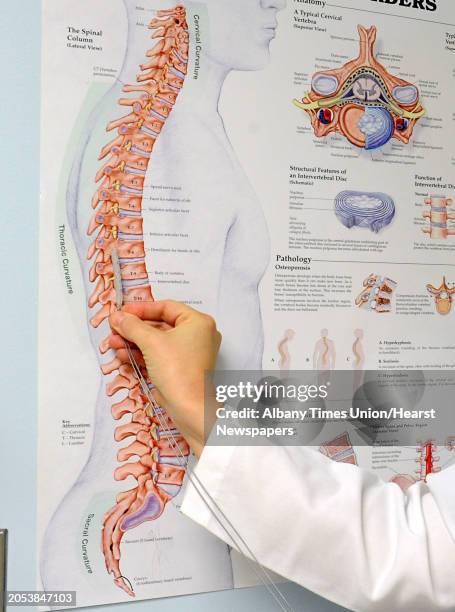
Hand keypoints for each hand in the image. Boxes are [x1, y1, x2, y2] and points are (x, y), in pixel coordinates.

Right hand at [109, 300, 221, 457]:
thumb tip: (117, 316)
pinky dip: (142, 355)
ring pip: (157, 342)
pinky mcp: (180, 369)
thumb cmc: (178, 371)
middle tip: (115, 329)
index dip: (142, 308)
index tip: (122, 312)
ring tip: (114, 343)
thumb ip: (132, 326)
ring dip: (134, 342)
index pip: (166, 307)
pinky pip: (159, 356)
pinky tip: (123, 355)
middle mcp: (197, 336)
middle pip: (160, 325)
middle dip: (135, 328)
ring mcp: (189, 354)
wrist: (189, 409)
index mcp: (198, 322)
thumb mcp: (151, 343)